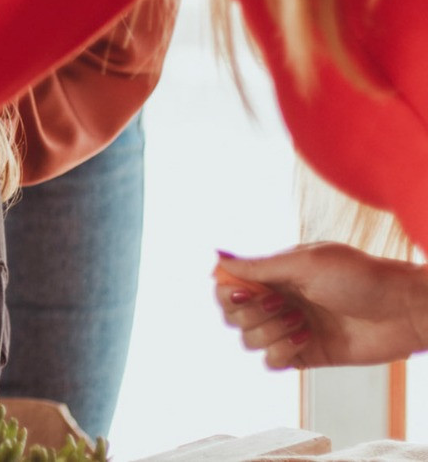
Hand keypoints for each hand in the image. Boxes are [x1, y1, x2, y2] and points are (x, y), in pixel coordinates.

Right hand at [216, 244, 427, 368]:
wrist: (403, 310)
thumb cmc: (360, 277)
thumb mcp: (305, 263)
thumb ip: (259, 266)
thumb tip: (216, 258)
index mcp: (274, 274)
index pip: (228, 285)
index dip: (228, 292)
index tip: (246, 291)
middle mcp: (277, 301)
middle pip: (232, 315)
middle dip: (250, 313)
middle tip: (280, 304)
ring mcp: (290, 328)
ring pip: (249, 340)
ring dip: (270, 332)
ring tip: (300, 321)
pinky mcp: (305, 354)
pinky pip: (272, 361)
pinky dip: (282, 351)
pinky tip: (307, 337)